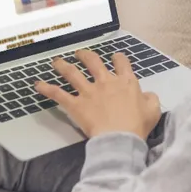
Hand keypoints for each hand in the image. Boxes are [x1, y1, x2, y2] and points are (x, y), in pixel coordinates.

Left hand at [35, 50, 161, 139]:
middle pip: (93, 61)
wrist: (120, 138)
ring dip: (63, 66)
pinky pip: (58, 94)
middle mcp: (105, 82)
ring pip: (72, 73)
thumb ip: (150, 98)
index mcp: (126, 82)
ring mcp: (89, 92)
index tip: (115, 57)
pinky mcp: (76, 104)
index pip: (121, 62)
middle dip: (85, 55)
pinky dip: (47, 89)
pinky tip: (37, 85)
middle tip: (80, 53)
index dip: (118, 58)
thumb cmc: (137, 125)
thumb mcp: (153, 109)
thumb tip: (146, 94)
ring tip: (56, 62)